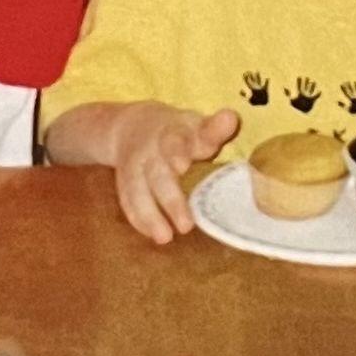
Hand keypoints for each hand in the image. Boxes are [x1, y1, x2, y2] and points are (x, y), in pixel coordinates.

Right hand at [109, 105, 236, 243]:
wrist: (132, 125)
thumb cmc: (178, 131)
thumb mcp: (194, 125)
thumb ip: (213, 129)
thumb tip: (232, 118)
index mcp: (172, 132)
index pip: (175, 141)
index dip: (177, 152)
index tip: (182, 165)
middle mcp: (150, 149)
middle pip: (158, 174)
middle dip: (171, 199)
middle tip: (186, 225)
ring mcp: (134, 166)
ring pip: (138, 190)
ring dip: (150, 215)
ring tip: (165, 237)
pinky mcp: (124, 182)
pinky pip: (127, 201)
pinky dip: (139, 219)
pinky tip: (153, 235)